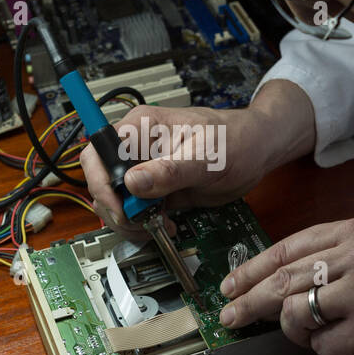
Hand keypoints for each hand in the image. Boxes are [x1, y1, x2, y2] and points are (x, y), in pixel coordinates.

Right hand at [80, 80, 317, 235]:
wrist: (255, 151)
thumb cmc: (235, 140)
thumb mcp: (206, 157)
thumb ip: (169, 171)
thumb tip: (133, 183)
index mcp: (140, 128)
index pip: (98, 153)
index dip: (99, 182)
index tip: (120, 207)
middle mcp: (136, 148)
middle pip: (100, 180)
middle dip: (115, 208)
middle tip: (141, 223)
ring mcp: (143, 170)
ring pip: (114, 200)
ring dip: (128, 221)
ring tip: (157, 226)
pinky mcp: (153, 188)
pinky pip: (134, 210)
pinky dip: (142, 224)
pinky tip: (164, 225)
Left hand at [218, 217, 353, 354]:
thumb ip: (322, 261)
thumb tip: (260, 282)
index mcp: (353, 232)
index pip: (285, 249)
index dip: (249, 270)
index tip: (228, 287)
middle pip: (281, 281)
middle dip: (248, 303)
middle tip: (229, 319)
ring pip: (294, 313)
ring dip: (296, 331)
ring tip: (317, 333)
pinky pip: (320, 346)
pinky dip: (326, 351)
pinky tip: (349, 344)